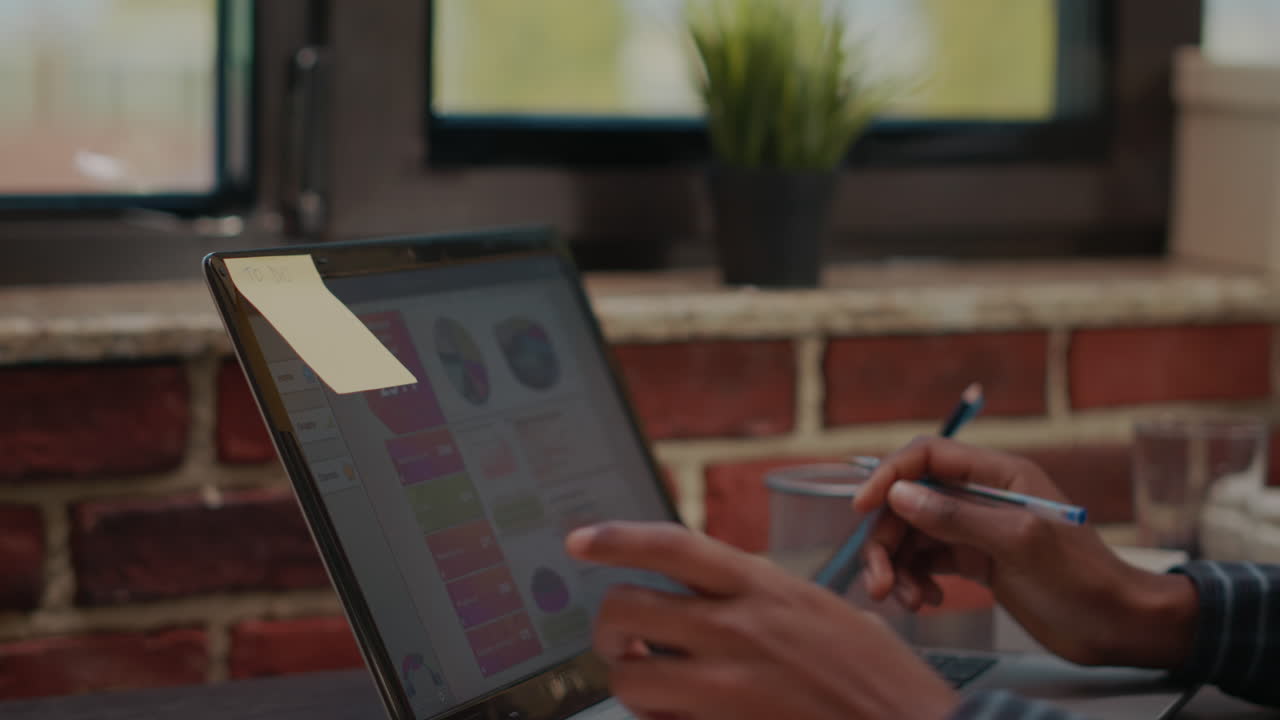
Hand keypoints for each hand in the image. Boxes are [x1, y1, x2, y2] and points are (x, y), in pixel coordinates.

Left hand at [566, 521, 958, 719]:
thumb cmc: (881, 678)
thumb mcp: (828, 614)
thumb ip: (767, 600)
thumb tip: (717, 598)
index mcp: (765, 586)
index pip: (671, 546)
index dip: (615, 537)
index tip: (580, 540)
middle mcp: (740, 628)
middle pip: (628, 608)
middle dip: (608, 628)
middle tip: (619, 642)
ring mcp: (730, 685)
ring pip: (631, 676)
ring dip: (630, 681)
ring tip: (652, 687)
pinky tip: (683, 717)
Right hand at [852, 436, 1198, 668]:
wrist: (1118, 626)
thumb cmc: (1083, 579)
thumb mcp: (1019, 543)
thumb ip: (957, 517)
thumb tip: (899, 494)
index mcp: (997, 474)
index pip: (927, 456)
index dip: (889, 474)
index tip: (861, 507)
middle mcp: (981, 495)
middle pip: (909, 501)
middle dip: (886, 539)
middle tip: (878, 582)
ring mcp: (975, 529)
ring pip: (912, 534)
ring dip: (896, 566)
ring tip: (906, 601)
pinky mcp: (974, 561)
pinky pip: (926, 561)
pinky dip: (915, 579)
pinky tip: (926, 601)